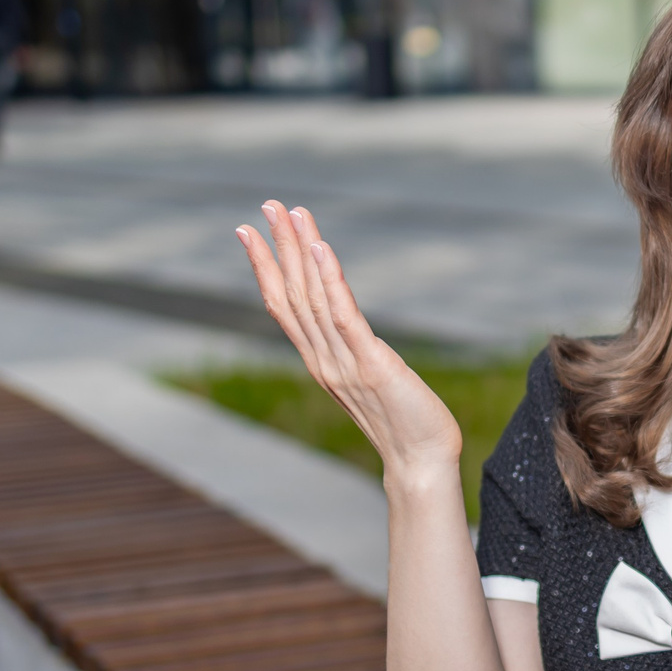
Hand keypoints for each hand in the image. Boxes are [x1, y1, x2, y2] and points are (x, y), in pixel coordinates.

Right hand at [237, 201, 461, 483]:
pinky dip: (331, 281)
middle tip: (266, 206)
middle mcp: (322, 359)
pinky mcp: (370, 364)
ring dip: (301, 251)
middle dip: (278, 247)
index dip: (265, 268)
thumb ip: (353, 354)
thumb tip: (349, 329)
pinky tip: (322, 249)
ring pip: (313, 297)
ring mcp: (342, 362)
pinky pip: (344, 316)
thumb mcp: (370, 382)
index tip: (250, 233)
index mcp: (319, 362)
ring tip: (292, 213)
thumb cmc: (405, 425)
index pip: (284, 306)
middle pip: (292, 294)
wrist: (421, 464)